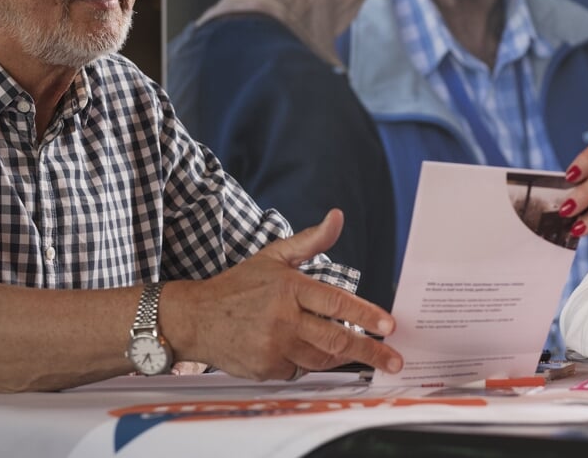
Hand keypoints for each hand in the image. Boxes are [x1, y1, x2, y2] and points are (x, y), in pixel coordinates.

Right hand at [172, 209, 402, 380]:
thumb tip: (337, 217)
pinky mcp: (266, 369)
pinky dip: (308, 363)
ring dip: (342, 359)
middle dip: (370, 351)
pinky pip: (299, 371)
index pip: (337, 303)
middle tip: (393, 360)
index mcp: (289, 288)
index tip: (389, 326)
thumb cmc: (238, 286)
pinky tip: (305, 352)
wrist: (194, 318)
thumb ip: (311, 241)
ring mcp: (274, 347)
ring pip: (321, 359)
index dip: (366, 315)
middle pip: (336, 340)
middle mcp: (283, 319)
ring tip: (361, 357)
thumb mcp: (273, 256)